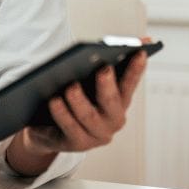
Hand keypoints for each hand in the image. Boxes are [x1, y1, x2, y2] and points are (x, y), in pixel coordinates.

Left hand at [4, 44, 149, 176]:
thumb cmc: (72, 100)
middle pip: (112, 101)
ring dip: (80, 100)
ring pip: (89, 116)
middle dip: (108, 84)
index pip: (129, 83)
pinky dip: (62, 113)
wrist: (48, 130)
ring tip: (71, 87)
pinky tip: (54, 101)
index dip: (136, 69)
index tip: (140, 52)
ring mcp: (97, 134)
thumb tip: (107, 45)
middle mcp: (113, 119)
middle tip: (104, 69)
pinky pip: (70, 128)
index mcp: (119, 101)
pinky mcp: (78, 143)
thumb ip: (96, 65)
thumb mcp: (85, 82)